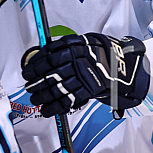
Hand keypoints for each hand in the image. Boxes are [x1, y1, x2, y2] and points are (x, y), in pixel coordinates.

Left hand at [21, 33, 149, 117]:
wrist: (125, 64)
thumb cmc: (104, 53)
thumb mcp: (86, 42)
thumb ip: (66, 47)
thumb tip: (43, 54)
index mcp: (77, 47)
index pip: (48, 57)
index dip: (35, 66)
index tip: (27, 71)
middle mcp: (79, 61)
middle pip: (50, 74)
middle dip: (36, 82)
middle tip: (29, 86)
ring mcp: (85, 76)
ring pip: (57, 88)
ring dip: (42, 96)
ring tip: (36, 99)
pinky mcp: (90, 90)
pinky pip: (68, 101)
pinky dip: (55, 107)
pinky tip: (47, 110)